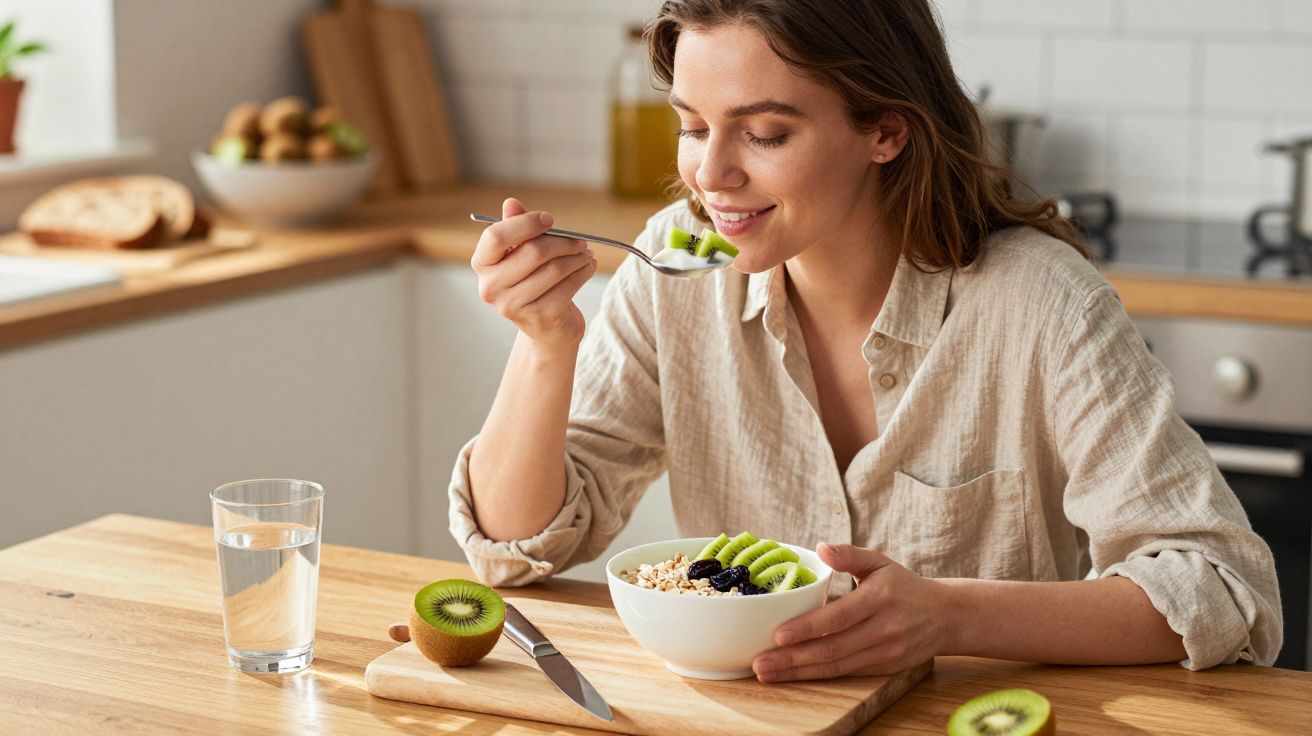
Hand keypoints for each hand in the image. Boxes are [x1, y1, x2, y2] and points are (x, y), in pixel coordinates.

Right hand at [471, 197, 596, 349]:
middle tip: (580, 240)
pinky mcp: (538, 317)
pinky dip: (583, 272)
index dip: (526, 224)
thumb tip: (511, 203)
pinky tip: (588, 267)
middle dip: (563, 242)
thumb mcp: (521, 254)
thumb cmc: (532, 282)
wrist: (546, 327)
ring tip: (586, 253)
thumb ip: (516, 228)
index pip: (496, 236)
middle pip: (533, 252)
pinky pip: (568, 286)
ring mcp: (512, 305)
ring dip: (577, 257)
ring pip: (554, 269)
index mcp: (482, 264)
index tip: (550, 220)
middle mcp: (491, 287)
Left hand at [751, 543, 950, 682]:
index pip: (839, 617)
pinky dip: (817, 676)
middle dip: (793, 658)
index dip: (808, 628)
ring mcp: (884, 652)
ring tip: (768, 674)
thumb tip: (821, 548)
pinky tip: (793, 675)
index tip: (778, 634)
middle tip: (761, 664)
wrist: (946, 616)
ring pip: (836, 666)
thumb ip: (850, 554)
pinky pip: (845, 673)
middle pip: (832, 648)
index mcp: (879, 598)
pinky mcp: (884, 668)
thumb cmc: (904, 586)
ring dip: (799, 672)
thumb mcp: (880, 561)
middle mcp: (883, 629)